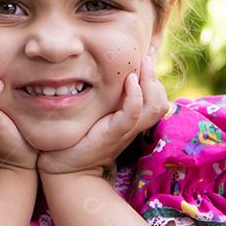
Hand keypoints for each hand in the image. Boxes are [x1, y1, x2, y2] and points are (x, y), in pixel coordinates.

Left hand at [36, 54, 169, 176]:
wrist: (64, 167)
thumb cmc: (77, 138)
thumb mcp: (96, 115)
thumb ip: (105, 100)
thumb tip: (100, 72)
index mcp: (131, 121)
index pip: (157, 99)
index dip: (156, 79)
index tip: (146, 59)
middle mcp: (133, 126)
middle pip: (161, 102)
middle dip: (156, 77)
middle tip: (145, 58)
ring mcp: (125, 131)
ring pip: (154, 106)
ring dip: (150, 82)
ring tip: (142, 64)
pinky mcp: (113, 134)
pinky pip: (132, 113)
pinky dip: (134, 95)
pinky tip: (129, 80)